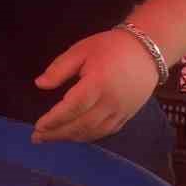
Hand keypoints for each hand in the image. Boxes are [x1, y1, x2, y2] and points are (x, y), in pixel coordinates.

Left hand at [33, 28, 161, 144]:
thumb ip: (59, 68)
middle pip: (81, 125)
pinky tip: (75, 136)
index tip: (38, 126)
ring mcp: (121, 111)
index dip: (54, 120)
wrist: (148, 51)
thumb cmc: (110, 47)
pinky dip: (88, 136)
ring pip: (93, 132)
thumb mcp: (81, 50)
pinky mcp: (128, 115)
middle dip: (58, 133)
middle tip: (38, 137)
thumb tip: (39, 84)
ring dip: (71, 137)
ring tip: (52, 138)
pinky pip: (106, 132)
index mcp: (97, 83)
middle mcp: (110, 102)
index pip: (72, 107)